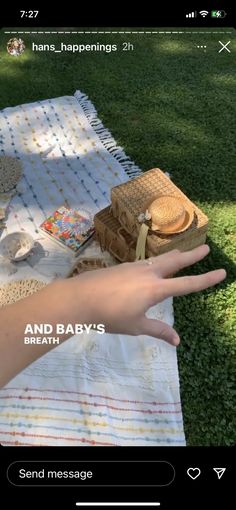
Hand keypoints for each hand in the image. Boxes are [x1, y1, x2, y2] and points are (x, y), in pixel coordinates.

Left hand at [70, 244, 225, 345]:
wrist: (80, 298)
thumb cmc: (109, 316)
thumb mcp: (135, 327)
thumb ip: (158, 331)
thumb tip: (177, 341)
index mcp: (155, 289)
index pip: (187, 284)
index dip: (206, 279)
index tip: (222, 272)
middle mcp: (148, 273)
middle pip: (176, 261)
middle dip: (192, 255)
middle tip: (206, 247)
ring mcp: (134, 267)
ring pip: (160, 259)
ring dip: (175, 256)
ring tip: (183, 253)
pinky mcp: (123, 266)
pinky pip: (147, 262)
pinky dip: (157, 261)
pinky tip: (153, 266)